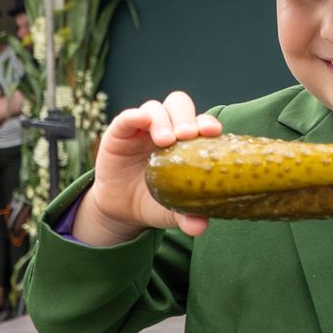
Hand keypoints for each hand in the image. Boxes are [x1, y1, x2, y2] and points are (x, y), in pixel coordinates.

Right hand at [77, 92, 222, 244]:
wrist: (122, 209)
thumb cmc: (157, 203)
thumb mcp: (173, 211)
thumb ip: (188, 217)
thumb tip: (200, 226)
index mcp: (188, 142)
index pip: (201, 122)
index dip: (207, 123)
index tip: (213, 132)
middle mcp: (168, 128)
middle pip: (180, 105)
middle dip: (186, 117)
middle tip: (187, 135)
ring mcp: (143, 128)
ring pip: (156, 108)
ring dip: (162, 120)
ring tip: (164, 141)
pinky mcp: (120, 132)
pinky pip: (127, 117)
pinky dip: (135, 116)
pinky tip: (141, 121)